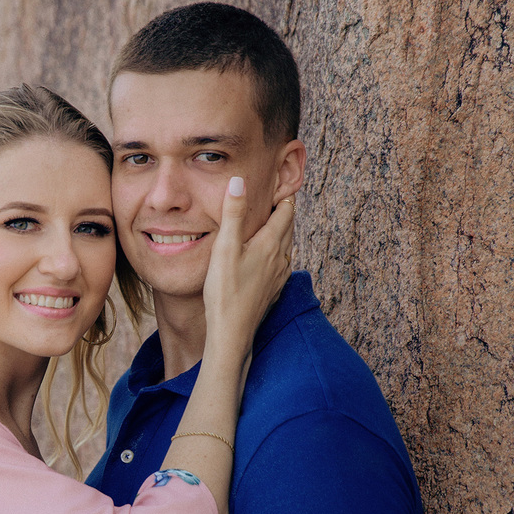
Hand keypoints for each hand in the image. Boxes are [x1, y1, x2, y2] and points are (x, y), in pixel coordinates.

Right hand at [202, 179, 295, 359]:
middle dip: (285, 210)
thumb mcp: (225, 248)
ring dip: (282, 231)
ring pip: (286, 246)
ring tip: (275, 220)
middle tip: (280, 194)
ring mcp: (279, 276)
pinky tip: (269, 256)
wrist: (232, 333)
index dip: (284, 195)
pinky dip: (277, 251)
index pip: (285, 212)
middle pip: (289, 227)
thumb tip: (240, 181)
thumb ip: (233, 213)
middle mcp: (280, 259)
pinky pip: (281, 263)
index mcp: (270, 244)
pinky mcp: (273, 290)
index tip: (282, 181)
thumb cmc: (225, 292)